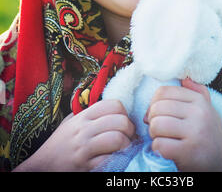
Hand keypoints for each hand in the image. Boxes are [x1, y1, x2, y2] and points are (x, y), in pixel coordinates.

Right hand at [13, 100, 135, 171]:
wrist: (41, 165)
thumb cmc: (60, 142)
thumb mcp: (72, 122)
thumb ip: (90, 114)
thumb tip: (115, 110)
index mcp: (83, 116)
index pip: (114, 104)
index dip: (125, 113)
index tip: (124, 122)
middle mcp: (84, 129)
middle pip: (120, 121)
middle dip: (130, 130)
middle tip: (129, 137)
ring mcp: (84, 147)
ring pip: (117, 139)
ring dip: (126, 145)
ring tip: (124, 149)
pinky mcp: (85, 165)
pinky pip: (109, 159)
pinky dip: (117, 160)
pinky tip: (116, 160)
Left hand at [144, 78, 221, 171]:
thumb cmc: (209, 135)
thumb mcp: (207, 111)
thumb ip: (197, 93)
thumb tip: (184, 79)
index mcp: (199, 101)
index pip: (163, 92)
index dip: (153, 103)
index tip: (158, 114)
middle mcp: (199, 113)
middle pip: (157, 108)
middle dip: (152, 120)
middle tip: (159, 129)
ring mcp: (195, 132)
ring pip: (156, 125)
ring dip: (154, 134)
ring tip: (162, 138)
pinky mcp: (189, 151)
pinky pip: (159, 144)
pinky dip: (158, 149)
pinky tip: (166, 150)